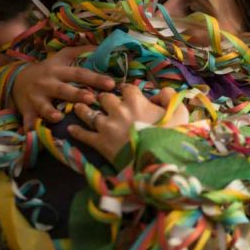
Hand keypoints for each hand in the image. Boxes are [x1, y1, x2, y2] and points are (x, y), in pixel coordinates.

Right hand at [12, 46, 114, 128]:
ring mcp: (36, 98)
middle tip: (91, 99)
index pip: (80, 74)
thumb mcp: (62, 57)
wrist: (17, 79)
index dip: (95, 78)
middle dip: (76, 94)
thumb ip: (82, 52)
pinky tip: (33, 133)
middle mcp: (47, 84)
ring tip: (58, 117)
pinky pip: (28, 119)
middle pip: (63, 90)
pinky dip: (31, 126)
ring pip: (44, 105)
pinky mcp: (26, 110)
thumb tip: (104, 47)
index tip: (112, 84)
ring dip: (50, 112)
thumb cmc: (48, 69)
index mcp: (59, 71)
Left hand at [67, 86, 188, 163]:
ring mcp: (106, 127)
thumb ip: (170, 97)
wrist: (158, 161)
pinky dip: (76, 131)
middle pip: (105, 97)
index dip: (126, 90)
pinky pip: (83, 135)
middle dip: (104, 98)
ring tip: (79, 107)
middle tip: (102, 100)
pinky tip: (70, 129)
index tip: (126, 93)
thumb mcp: (180, 113)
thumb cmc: (172, 136)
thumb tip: (161, 92)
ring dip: (83, 109)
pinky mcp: (99, 143)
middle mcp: (118, 110)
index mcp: (136, 102)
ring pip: (88, 113)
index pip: (127, 88)